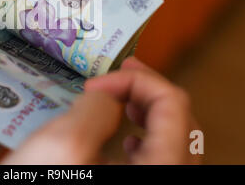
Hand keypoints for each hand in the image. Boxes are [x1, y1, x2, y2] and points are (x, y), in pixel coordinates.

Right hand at [1, 57, 199, 164]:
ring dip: (150, 110)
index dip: (138, 82)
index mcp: (161, 170)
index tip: (96, 83)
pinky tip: (128, 137)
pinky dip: (147, 137)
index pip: (173, 106)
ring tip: (126, 96)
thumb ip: (96, 107)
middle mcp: (169, 177)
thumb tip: (109, 94)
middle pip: (180, 121)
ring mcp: (156, 183)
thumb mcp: (64, 144)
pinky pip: (161, 160)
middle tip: (121, 71)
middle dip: (147, 89)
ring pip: (174, 140)